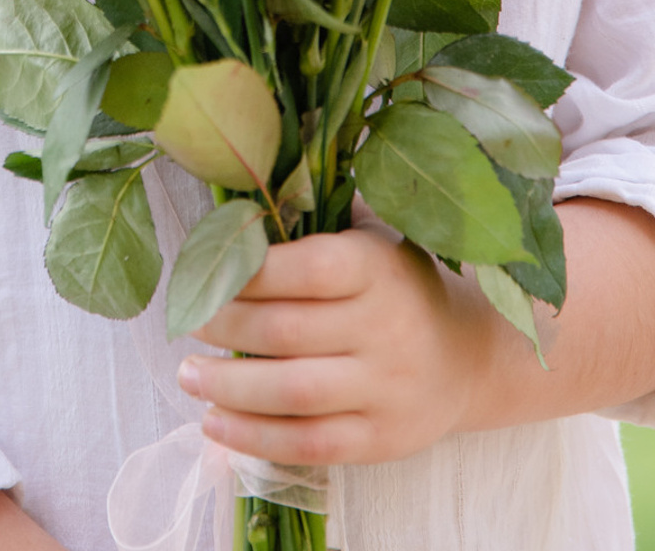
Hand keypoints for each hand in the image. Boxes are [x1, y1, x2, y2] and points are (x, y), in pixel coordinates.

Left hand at [177, 225, 500, 464]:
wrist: (468, 358)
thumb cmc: (396, 285)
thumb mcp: (368, 238)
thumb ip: (311, 221)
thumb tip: (232, 209)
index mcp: (378, 268)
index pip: (306, 267)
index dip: (247, 271)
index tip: (204, 272)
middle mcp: (387, 328)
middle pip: (287, 332)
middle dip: (224, 327)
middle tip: (185, 321)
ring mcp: (387, 389)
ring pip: (293, 393)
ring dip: (228, 387)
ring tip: (188, 374)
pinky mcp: (381, 440)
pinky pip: (309, 444)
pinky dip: (254, 438)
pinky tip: (214, 423)